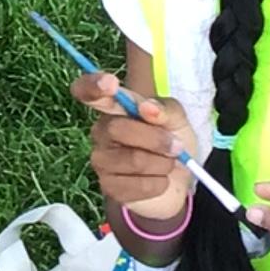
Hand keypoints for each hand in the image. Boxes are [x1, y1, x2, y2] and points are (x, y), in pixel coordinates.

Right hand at [73, 70, 194, 226]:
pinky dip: (159, 183)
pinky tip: (160, 180)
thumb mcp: (177, 119)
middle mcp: (101, 132)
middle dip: (155, 139)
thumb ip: (165, 109)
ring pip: (133, 160)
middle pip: (118, 128)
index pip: (89, 91)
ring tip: (168, 165)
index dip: (93, 85)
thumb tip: (147, 107)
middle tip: (176, 147)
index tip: (110, 83)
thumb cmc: (173, 142)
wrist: (181, 180)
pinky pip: (137, 185)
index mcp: (114, 108)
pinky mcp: (109, 187)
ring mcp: (101, 160)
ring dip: (162, 164)